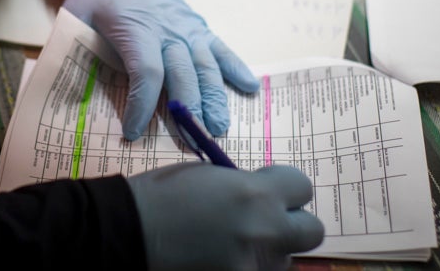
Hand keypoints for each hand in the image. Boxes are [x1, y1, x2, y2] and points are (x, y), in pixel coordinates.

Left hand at [61, 0, 258, 139]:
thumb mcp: (75, 17)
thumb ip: (73, 50)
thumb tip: (65, 94)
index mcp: (135, 26)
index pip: (145, 70)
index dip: (142, 104)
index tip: (132, 132)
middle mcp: (168, 28)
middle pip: (183, 72)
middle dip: (188, 109)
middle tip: (192, 142)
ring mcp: (187, 27)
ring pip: (206, 64)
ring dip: (215, 97)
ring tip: (219, 127)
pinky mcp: (199, 26)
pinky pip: (221, 48)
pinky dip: (237, 67)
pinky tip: (250, 88)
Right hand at [128, 163, 323, 270]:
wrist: (128, 233)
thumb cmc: (162, 195)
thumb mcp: (210, 176)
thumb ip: (245, 188)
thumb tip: (264, 198)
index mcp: (255, 194)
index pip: (302, 186)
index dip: (285, 188)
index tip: (267, 190)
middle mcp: (264, 232)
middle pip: (311, 231)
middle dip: (291, 224)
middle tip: (263, 223)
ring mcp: (252, 267)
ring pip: (284, 261)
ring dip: (266, 252)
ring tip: (231, 246)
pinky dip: (245, 268)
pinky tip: (220, 261)